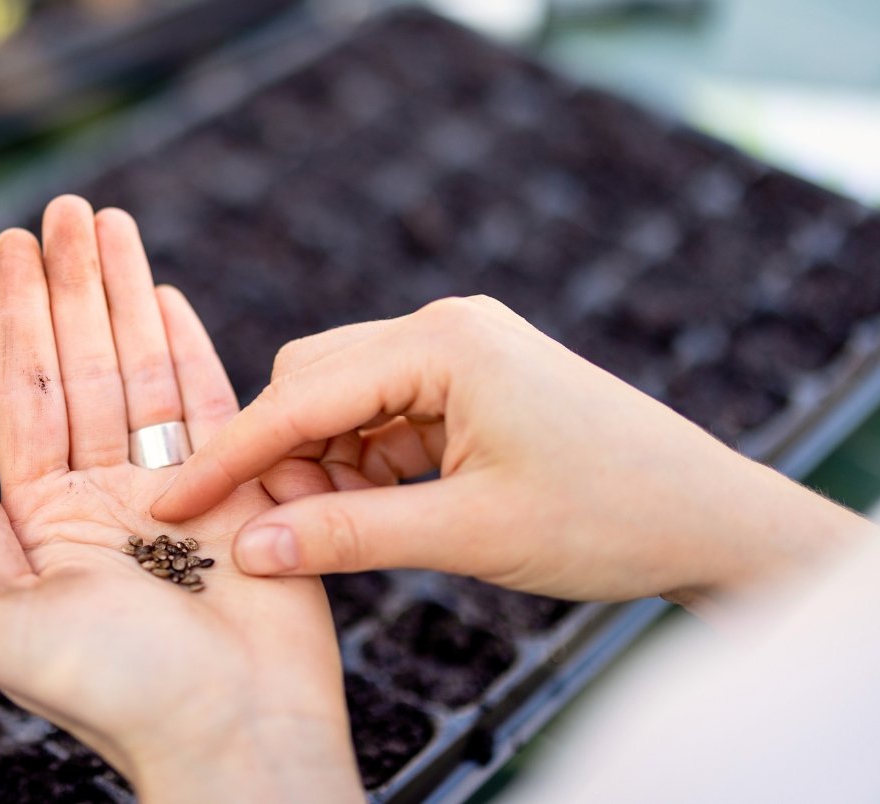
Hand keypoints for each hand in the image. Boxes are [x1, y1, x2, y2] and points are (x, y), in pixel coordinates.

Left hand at [0, 197, 362, 802]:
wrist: (236, 735)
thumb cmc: (122, 696)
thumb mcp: (13, 629)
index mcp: (47, 521)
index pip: (26, 395)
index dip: (17, 317)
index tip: (10, 245)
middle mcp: (106, 494)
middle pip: (85, 365)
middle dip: (72, 285)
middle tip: (67, 206)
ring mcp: (176, 486)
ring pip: (143, 370)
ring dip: (125, 295)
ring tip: (110, 221)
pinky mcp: (242, 485)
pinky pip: (211, 402)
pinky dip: (190, 345)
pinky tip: (165, 293)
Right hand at [151, 296, 873, 609]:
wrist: (712, 519)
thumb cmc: (607, 517)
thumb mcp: (467, 534)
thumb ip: (348, 536)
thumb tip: (248, 552)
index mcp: (443, 342)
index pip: (299, 396)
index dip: (228, 458)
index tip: (167, 504)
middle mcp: (445, 328)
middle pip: (310, 381)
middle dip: (278, 456)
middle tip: (264, 534)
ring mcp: (460, 352)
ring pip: (343, 402)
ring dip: (321, 466)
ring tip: (327, 532)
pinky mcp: (472, 384)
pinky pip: (383, 418)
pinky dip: (362, 467)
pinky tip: (367, 513)